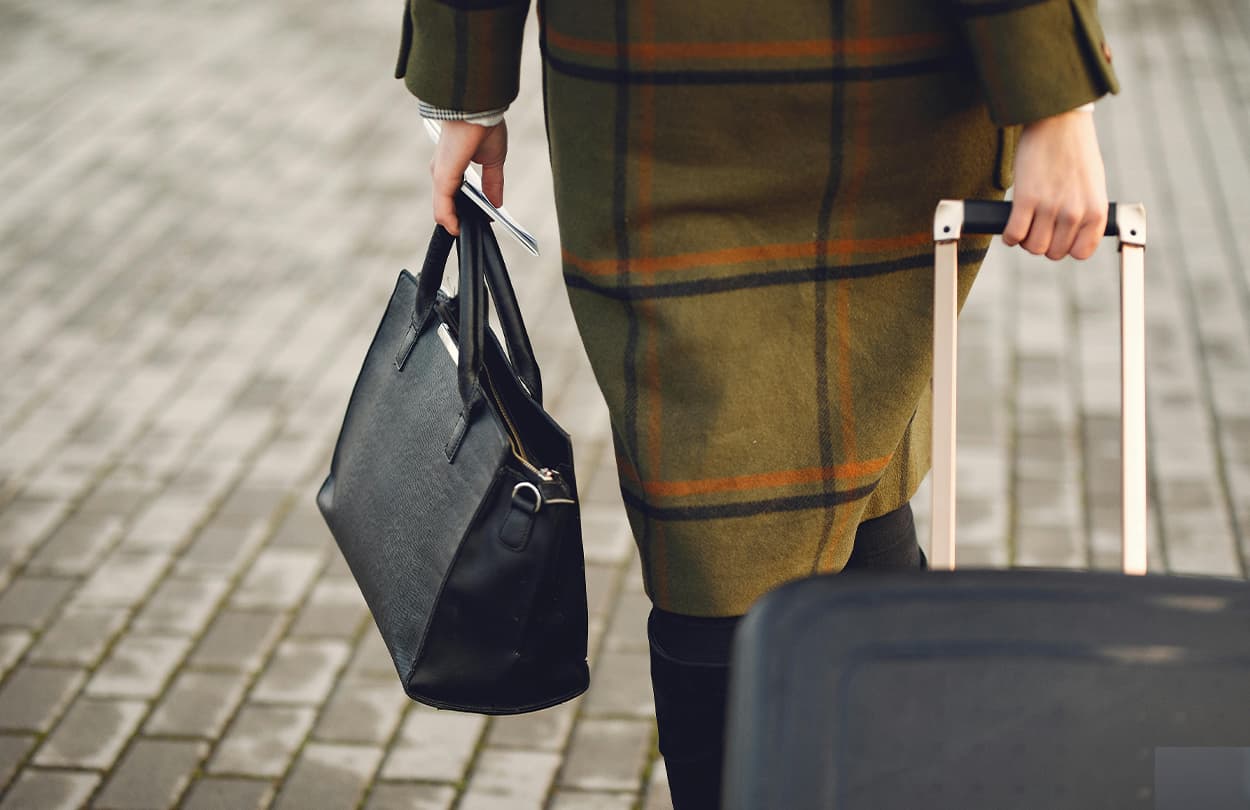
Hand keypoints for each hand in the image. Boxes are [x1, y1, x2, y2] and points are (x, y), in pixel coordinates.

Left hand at [430, 119, 506, 234]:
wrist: (478, 109)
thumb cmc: (484, 125)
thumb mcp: (493, 160)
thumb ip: (493, 183)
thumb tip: (497, 203)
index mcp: (452, 165)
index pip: (455, 195)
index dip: (467, 210)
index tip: (484, 219)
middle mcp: (442, 171)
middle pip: (447, 204)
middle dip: (462, 220)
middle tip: (478, 230)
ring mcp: (441, 176)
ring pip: (443, 209)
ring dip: (456, 224)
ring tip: (468, 233)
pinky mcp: (442, 179)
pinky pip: (442, 208)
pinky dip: (450, 222)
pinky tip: (457, 230)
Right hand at [1003, 108, 1107, 260]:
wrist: (1060, 121)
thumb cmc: (1076, 151)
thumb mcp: (1093, 185)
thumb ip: (1086, 212)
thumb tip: (1071, 235)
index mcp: (1095, 210)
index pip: (1080, 253)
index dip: (1066, 248)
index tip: (1059, 237)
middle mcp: (1075, 212)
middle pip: (1053, 252)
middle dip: (1043, 243)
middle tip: (1038, 228)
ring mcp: (1049, 206)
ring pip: (1033, 246)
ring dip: (1026, 240)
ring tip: (1025, 226)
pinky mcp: (1025, 198)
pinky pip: (1014, 234)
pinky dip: (1009, 235)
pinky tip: (1011, 227)